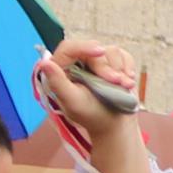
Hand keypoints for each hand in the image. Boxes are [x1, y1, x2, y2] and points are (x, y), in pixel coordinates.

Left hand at [36, 37, 155, 172]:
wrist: (115, 125)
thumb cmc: (92, 116)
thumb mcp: (73, 102)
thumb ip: (58, 83)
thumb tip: (45, 63)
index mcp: (63, 70)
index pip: (69, 48)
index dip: (83, 47)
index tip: (100, 52)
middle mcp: (79, 62)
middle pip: (93, 49)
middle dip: (107, 66)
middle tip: (117, 82)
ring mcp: (97, 62)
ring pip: (110, 51)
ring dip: (120, 70)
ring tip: (124, 86)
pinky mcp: (113, 64)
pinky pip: (123, 55)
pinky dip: (128, 68)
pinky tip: (128, 82)